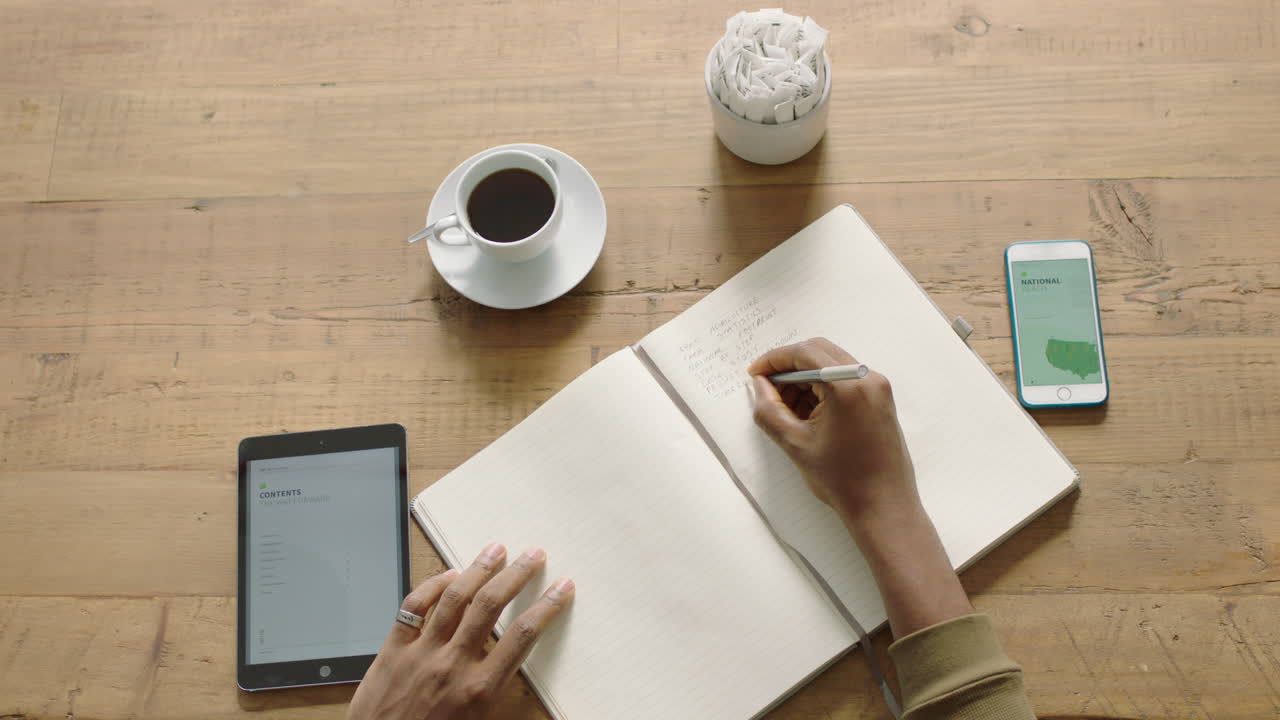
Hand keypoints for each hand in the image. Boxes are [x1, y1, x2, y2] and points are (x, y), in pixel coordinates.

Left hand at [347, 543, 574, 719]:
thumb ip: (496, 691)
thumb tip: (516, 660)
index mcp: (479, 690)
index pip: (522, 636)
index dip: (546, 607)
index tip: (562, 588)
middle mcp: (452, 665)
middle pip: (490, 606)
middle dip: (517, 575)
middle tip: (533, 554)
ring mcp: (420, 653)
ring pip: (454, 598)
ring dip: (479, 569)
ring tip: (496, 549)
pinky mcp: (393, 649)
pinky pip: (414, 606)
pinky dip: (433, 585)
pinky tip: (449, 575)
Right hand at [747, 338, 921, 527]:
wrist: (884, 506)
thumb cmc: (844, 480)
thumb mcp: (795, 443)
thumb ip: (769, 410)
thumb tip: (760, 385)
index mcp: (847, 386)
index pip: (804, 353)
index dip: (774, 360)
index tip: (756, 373)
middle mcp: (867, 379)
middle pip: (819, 352)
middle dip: (789, 367)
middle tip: (768, 389)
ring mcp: (877, 388)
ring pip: (831, 365)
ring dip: (805, 378)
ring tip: (786, 408)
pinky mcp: (880, 399)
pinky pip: (845, 379)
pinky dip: (822, 388)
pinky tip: (807, 412)